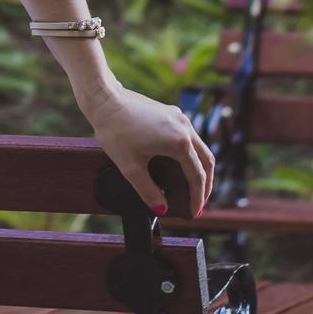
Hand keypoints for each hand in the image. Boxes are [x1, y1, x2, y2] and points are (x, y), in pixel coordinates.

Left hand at [81, 83, 213, 217]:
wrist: (105, 99)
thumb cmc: (115, 131)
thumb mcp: (129, 167)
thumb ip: (148, 190)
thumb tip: (162, 209)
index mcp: (179, 143)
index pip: (197, 177)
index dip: (197, 198)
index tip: (193, 214)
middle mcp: (185, 128)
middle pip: (207, 162)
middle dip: (205, 186)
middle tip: (199, 205)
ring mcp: (180, 118)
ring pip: (201, 148)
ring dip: (200, 169)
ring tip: (194, 188)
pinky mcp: (173, 114)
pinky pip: (190, 137)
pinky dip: (192, 154)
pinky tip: (182, 163)